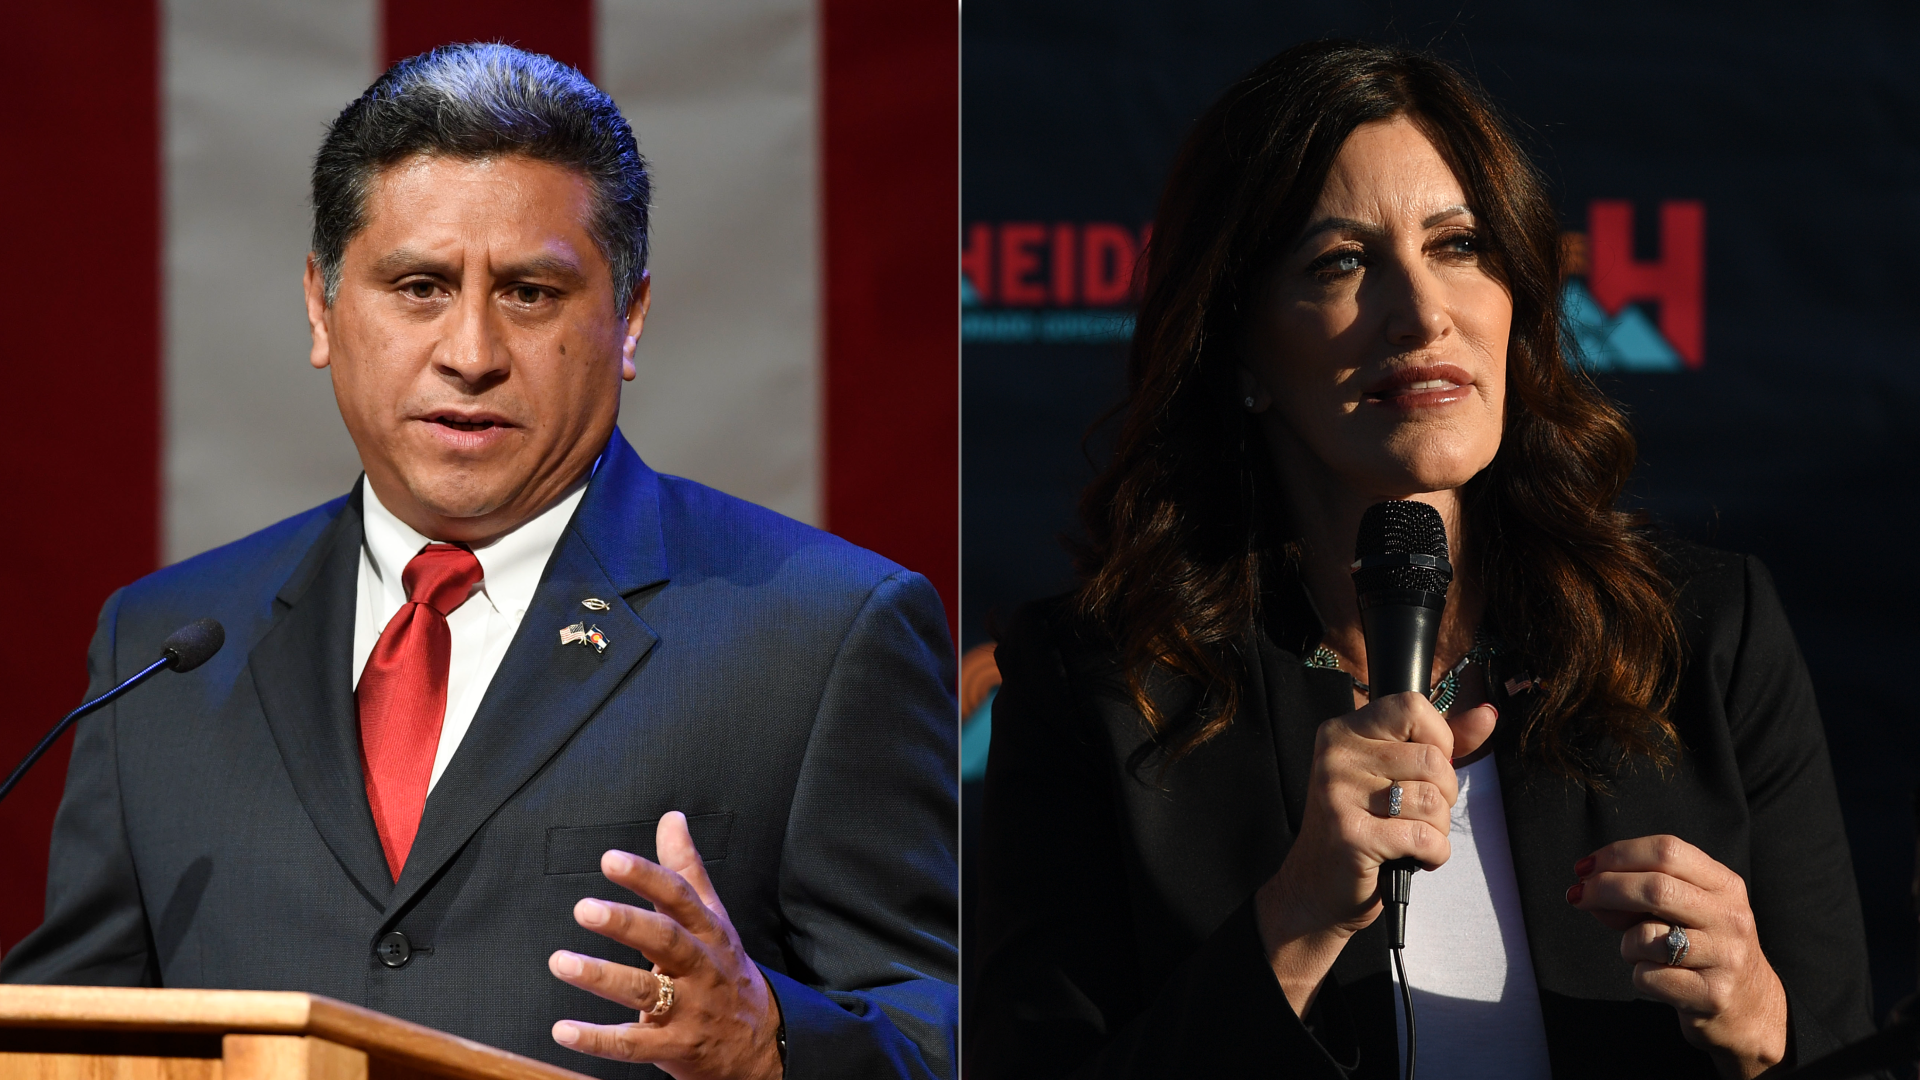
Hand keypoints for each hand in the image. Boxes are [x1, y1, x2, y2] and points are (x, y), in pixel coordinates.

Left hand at [548, 811, 784, 1079]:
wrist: (760, 1041)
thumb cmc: (725, 970)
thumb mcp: (714, 917)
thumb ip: (686, 869)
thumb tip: (672, 819)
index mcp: (708, 931)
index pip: (679, 896)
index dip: (646, 877)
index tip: (611, 859)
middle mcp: (701, 966)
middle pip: (665, 940)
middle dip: (625, 923)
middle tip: (584, 909)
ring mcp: (690, 1008)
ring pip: (646, 992)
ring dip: (603, 977)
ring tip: (562, 962)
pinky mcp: (676, 1047)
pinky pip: (633, 1045)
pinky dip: (597, 1039)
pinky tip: (563, 1030)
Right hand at [1255, 692, 1496, 1014]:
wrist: (1315, 888)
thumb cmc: (1361, 828)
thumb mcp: (1395, 775)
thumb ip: (1441, 743)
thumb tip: (1488, 714)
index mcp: (1343, 732)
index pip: (1411, 707)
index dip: (1437, 740)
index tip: (1425, 771)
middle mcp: (1336, 756)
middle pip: (1432, 759)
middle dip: (1444, 794)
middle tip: (1420, 815)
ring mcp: (1339, 795)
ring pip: (1433, 800)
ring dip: (1438, 829)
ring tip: (1413, 838)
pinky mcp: (1353, 836)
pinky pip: (1425, 837)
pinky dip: (1434, 854)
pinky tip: (1416, 858)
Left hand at [1569, 835, 1786, 1078]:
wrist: (1751, 1009)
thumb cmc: (1702, 949)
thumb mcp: (1680, 912)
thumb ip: (1636, 896)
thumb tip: (1587, 890)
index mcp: (1725, 885)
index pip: (1667, 851)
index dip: (1618, 854)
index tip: (1584, 868)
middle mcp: (1731, 917)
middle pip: (1655, 888)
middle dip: (1604, 889)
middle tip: (1576, 896)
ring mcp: (1727, 957)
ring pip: (1646, 936)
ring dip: (1625, 943)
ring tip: (1640, 953)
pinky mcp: (1713, 995)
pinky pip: (1648, 976)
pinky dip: (1639, 975)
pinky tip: (1659, 979)